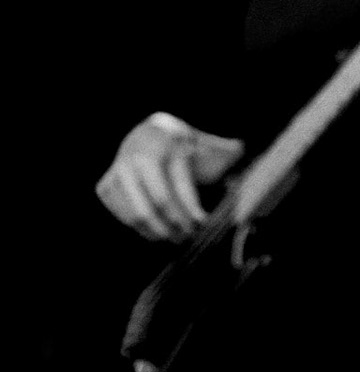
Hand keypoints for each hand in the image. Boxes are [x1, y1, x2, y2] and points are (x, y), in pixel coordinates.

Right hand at [95, 112, 243, 241]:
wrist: (148, 133)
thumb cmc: (185, 146)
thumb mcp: (206, 143)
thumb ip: (227, 151)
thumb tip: (242, 151)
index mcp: (169, 145)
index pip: (180, 186)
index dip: (191, 210)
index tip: (202, 225)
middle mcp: (140, 156)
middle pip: (157, 203)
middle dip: (174, 225)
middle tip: (187, 237)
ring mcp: (119, 170)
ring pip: (137, 213)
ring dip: (157, 232)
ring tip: (174, 238)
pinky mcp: (106, 184)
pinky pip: (123, 215)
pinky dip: (140, 228)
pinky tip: (156, 231)